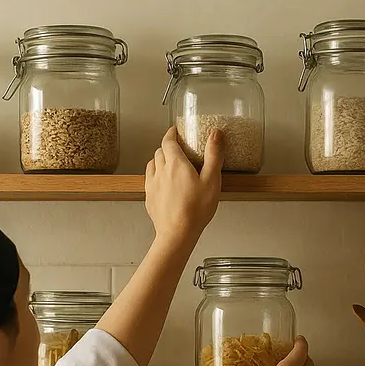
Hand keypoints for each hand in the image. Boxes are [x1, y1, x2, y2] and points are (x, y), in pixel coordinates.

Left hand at [145, 126, 223, 242]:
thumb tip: (216, 134)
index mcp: (176, 164)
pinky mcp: (149, 198)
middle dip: (167, 147)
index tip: (175, 131)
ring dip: (159, 160)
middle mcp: (161, 171)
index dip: (172, 134)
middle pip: (160, 151)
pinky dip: (155, 176)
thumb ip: (214, 155)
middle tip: (177, 149)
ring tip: (169, 164)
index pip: (168, 141)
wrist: (177, 234)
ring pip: (152, 164)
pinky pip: (149, 180)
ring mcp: (152, 185)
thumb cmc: (195, 210)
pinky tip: (163, 183)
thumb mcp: (212, 180)